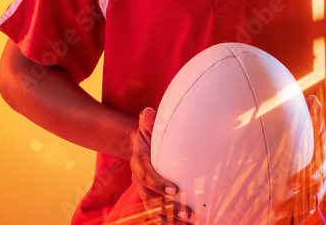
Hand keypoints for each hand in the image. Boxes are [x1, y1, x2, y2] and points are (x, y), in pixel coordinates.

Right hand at [130, 107, 192, 223]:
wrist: (139, 146)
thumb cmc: (148, 135)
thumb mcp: (147, 126)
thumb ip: (148, 121)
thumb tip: (149, 112)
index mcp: (138, 162)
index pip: (147, 175)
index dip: (159, 184)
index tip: (175, 191)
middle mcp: (138, 180)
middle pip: (150, 198)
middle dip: (167, 207)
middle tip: (186, 212)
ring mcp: (144, 191)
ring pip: (154, 209)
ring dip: (170, 217)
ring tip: (187, 221)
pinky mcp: (150, 198)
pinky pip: (157, 213)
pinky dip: (168, 220)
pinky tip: (183, 224)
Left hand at [273, 95, 325, 223]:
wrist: (319, 152)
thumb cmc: (313, 138)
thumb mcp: (315, 128)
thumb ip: (314, 117)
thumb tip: (313, 98)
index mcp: (324, 163)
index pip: (317, 175)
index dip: (306, 181)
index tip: (290, 185)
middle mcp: (323, 182)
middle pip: (313, 198)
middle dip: (295, 205)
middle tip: (276, 209)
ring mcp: (317, 193)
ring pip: (307, 209)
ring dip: (291, 216)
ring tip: (273, 218)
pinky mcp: (309, 201)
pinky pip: (302, 214)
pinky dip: (291, 220)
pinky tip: (275, 222)